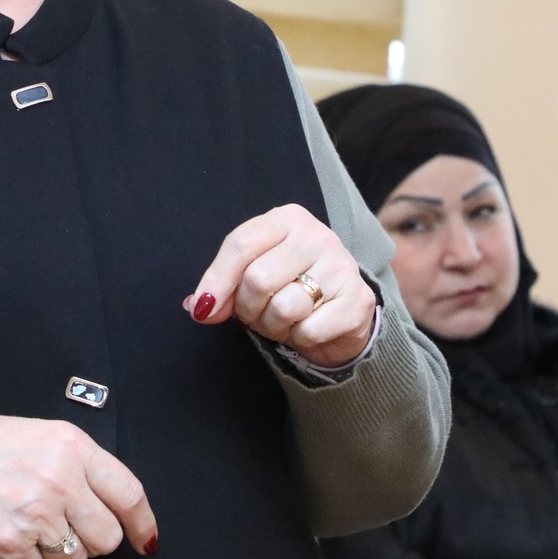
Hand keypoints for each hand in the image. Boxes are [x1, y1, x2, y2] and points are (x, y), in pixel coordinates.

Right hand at [0, 408, 157, 558]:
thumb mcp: (38, 435)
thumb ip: (77, 465)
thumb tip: (111, 507)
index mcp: (71, 445)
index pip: (128, 493)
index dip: (141, 523)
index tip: (145, 540)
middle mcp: (59, 479)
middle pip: (106, 538)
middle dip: (88, 539)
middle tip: (61, 526)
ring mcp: (35, 513)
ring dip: (54, 553)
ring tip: (25, 526)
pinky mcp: (8, 543)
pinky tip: (6, 538)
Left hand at [185, 203, 376, 368]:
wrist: (341, 312)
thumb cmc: (289, 287)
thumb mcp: (252, 276)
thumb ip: (223, 286)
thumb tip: (199, 306)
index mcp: (287, 219)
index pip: (240, 244)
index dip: (216, 281)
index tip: (204, 307)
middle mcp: (317, 236)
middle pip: (258, 279)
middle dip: (248, 309)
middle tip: (256, 314)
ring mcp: (342, 266)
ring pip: (283, 308)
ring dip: (273, 326)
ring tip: (282, 321)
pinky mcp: (358, 300)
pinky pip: (309, 330)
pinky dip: (299, 339)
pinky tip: (307, 329)